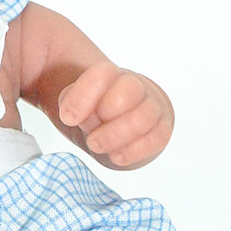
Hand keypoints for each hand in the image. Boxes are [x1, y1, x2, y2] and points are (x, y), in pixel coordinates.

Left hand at [58, 61, 172, 167]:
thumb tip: (70, 115)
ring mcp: (152, 107)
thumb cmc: (94, 110)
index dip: (83, 97)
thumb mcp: (74, 103)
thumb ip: (70, 104)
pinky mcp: (162, 129)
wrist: (119, 123)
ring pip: (143, 118)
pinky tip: (115, 155)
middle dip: (105, 115)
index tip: (68, 119)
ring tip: (96, 146)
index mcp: (110, 76)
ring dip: (115, 137)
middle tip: (89, 132)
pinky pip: (156, 138)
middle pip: (129, 91)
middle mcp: (135, 86)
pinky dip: (132, 151)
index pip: (102, 74)